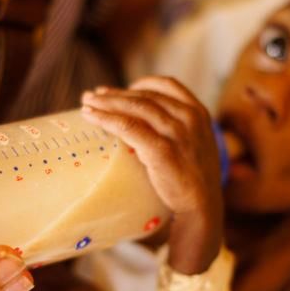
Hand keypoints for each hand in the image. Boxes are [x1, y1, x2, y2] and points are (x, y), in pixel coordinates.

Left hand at [81, 77, 223, 273]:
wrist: (202, 206)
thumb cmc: (195, 178)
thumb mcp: (196, 145)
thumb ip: (178, 129)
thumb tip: (145, 122)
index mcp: (199, 112)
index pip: (167, 85)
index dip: (142, 84)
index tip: (123, 89)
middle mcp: (189, 118)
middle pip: (146, 96)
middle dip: (116, 94)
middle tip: (93, 96)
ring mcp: (176, 133)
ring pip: (135, 108)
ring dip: (106, 102)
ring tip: (87, 103)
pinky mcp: (161, 150)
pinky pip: (128, 127)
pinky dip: (106, 119)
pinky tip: (91, 118)